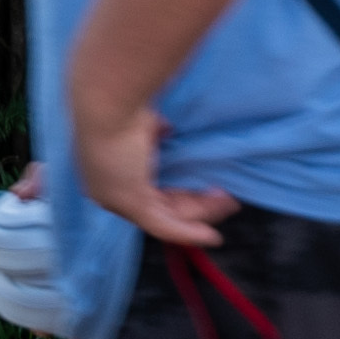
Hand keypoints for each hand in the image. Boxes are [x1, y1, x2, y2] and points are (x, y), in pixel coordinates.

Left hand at [70, 109, 231, 256]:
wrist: (110, 101)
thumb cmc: (123, 104)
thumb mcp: (141, 122)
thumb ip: (154, 133)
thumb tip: (167, 131)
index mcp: (110, 171)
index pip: (151, 190)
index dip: (183, 191)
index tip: (208, 185)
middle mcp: (111, 191)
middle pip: (163, 205)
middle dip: (199, 204)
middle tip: (227, 199)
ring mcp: (119, 200)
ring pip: (168, 215)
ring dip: (202, 213)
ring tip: (229, 204)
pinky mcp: (131, 203)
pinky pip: (163, 225)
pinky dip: (189, 233)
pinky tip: (212, 237)